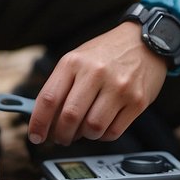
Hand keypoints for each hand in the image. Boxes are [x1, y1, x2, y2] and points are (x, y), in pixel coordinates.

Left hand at [26, 21, 167, 145]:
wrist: (144, 41)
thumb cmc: (106, 53)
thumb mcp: (78, 59)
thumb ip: (61, 86)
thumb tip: (44, 120)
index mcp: (74, 62)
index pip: (49, 98)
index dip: (38, 123)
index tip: (35, 136)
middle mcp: (96, 73)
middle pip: (70, 117)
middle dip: (61, 135)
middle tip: (61, 138)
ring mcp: (119, 87)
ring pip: (93, 128)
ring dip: (85, 136)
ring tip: (85, 128)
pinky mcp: (137, 101)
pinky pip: (113, 132)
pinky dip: (103, 135)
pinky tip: (102, 126)